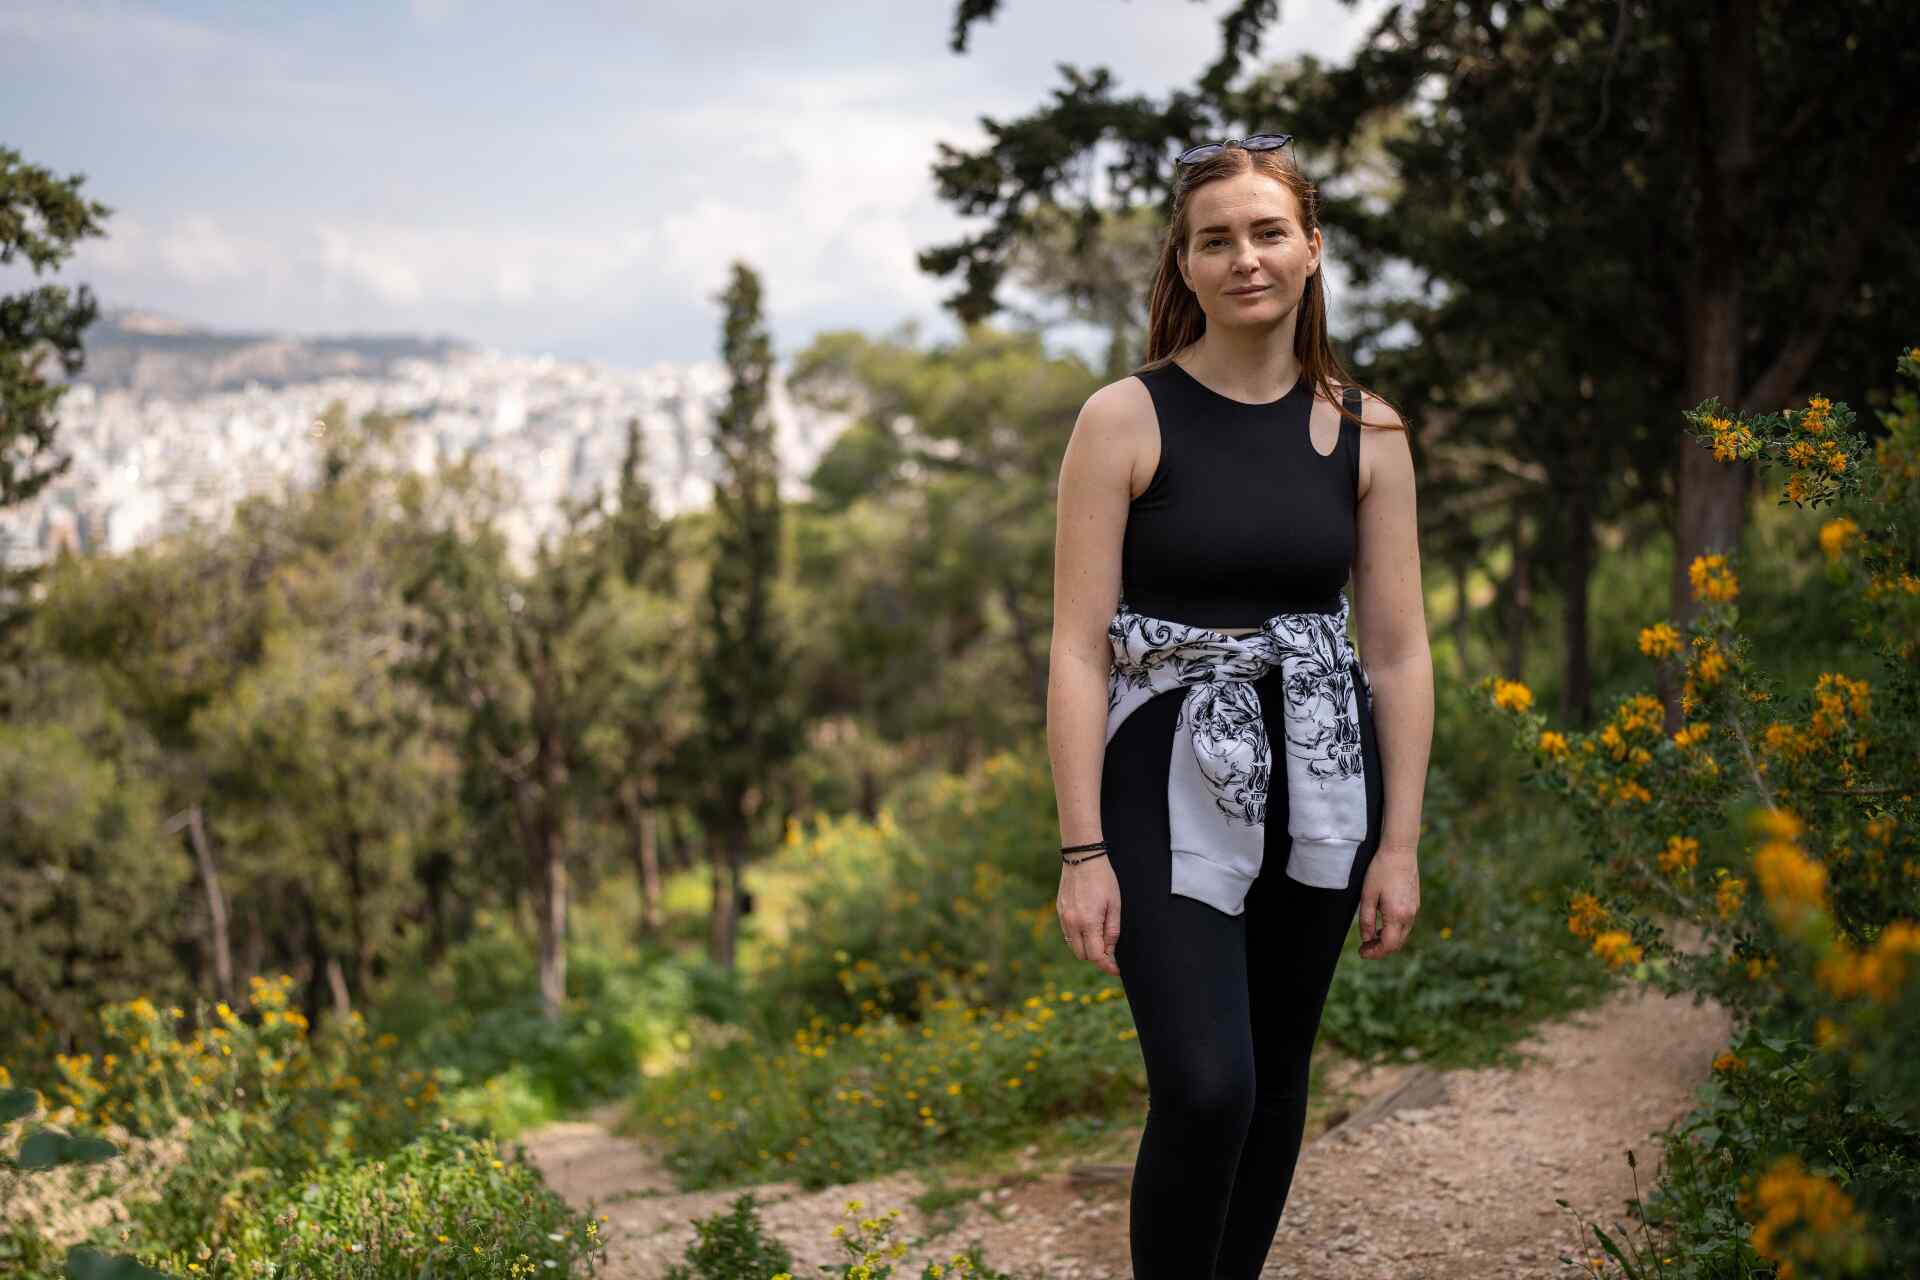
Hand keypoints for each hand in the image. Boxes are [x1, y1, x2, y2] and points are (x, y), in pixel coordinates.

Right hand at [1057, 858, 1121, 976]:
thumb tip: (1110, 951)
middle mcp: (1072, 923)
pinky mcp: (1059, 911)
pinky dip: (1078, 937)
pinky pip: (1067, 934)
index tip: (1116, 969)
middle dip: (1097, 957)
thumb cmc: (1103, 880)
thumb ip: (1112, 931)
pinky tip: (1089, 926)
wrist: (1082, 858)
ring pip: (1073, 946)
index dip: (1107, 966)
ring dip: (1086, 947)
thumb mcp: (1114, 905)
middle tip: (1110, 951)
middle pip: (1083, 955)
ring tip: (1100, 937)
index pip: (1095, 956)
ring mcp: (1063, 918)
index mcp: (1088, 922)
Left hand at [1357, 845, 1418, 959]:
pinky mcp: (1415, 904)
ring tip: (1371, 938)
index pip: (1388, 945)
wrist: (1400, 851)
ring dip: (1388, 941)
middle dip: (1381, 950)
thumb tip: (1366, 938)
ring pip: (1402, 935)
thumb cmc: (1381, 870)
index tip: (1362, 953)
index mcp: (1397, 915)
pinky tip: (1382, 926)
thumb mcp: (1367, 895)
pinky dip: (1394, 931)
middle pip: (1397, 943)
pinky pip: (1406, 925)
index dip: (1375, 953)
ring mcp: (1415, 910)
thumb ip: (1366, 920)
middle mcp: (1410, 915)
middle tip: (1364, 948)